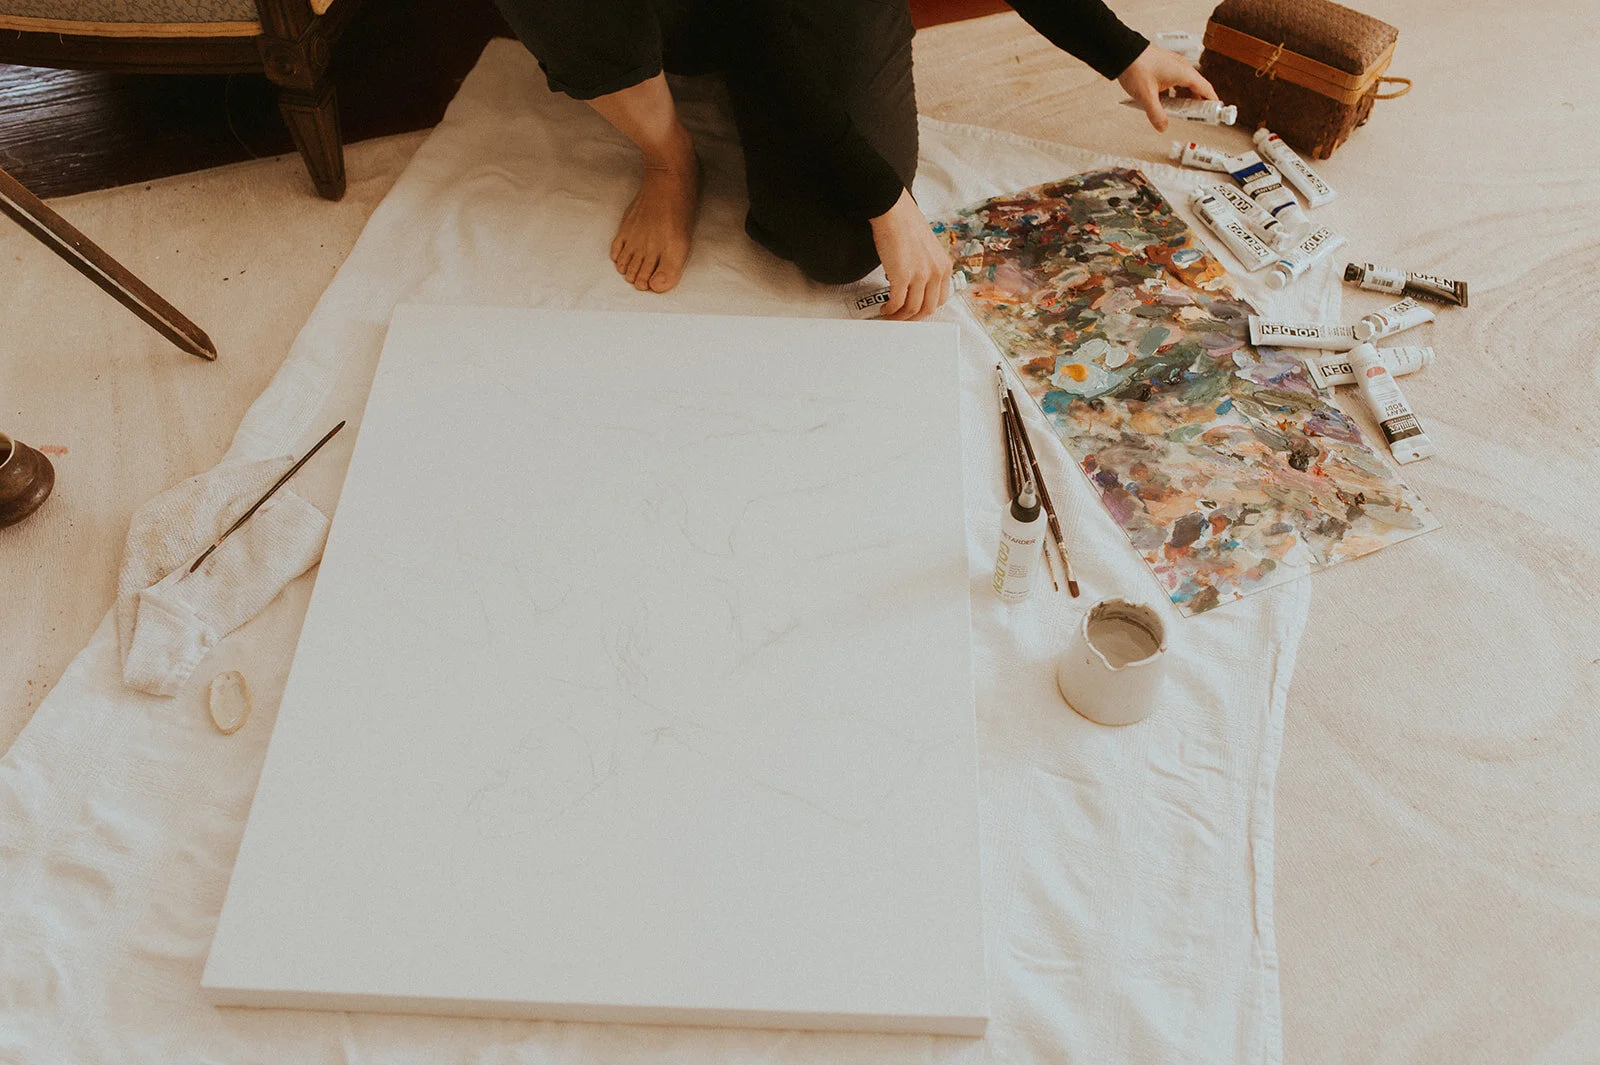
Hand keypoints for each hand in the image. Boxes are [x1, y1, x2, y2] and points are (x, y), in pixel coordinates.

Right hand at [869, 188, 950, 320]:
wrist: (894, 212)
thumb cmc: (907, 225)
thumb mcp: (928, 249)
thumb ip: (925, 268)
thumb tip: (910, 284)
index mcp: (944, 267)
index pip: (940, 299)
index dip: (926, 310)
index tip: (916, 312)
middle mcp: (936, 273)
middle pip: (927, 309)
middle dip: (913, 318)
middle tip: (902, 319)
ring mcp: (920, 276)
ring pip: (912, 309)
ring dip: (899, 317)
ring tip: (890, 315)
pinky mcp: (902, 276)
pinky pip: (897, 303)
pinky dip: (890, 310)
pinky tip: (885, 308)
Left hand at [1118, 44, 1218, 132]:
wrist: (1122, 51)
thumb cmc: (1136, 67)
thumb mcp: (1146, 96)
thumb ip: (1156, 114)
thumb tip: (1163, 126)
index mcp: (1184, 73)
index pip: (1206, 90)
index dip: (1212, 102)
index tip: (1216, 113)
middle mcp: (1182, 68)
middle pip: (1197, 88)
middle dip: (1198, 104)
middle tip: (1197, 117)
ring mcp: (1173, 66)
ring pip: (1185, 85)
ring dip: (1184, 99)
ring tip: (1180, 113)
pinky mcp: (1164, 67)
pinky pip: (1175, 82)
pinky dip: (1174, 93)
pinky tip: (1165, 102)